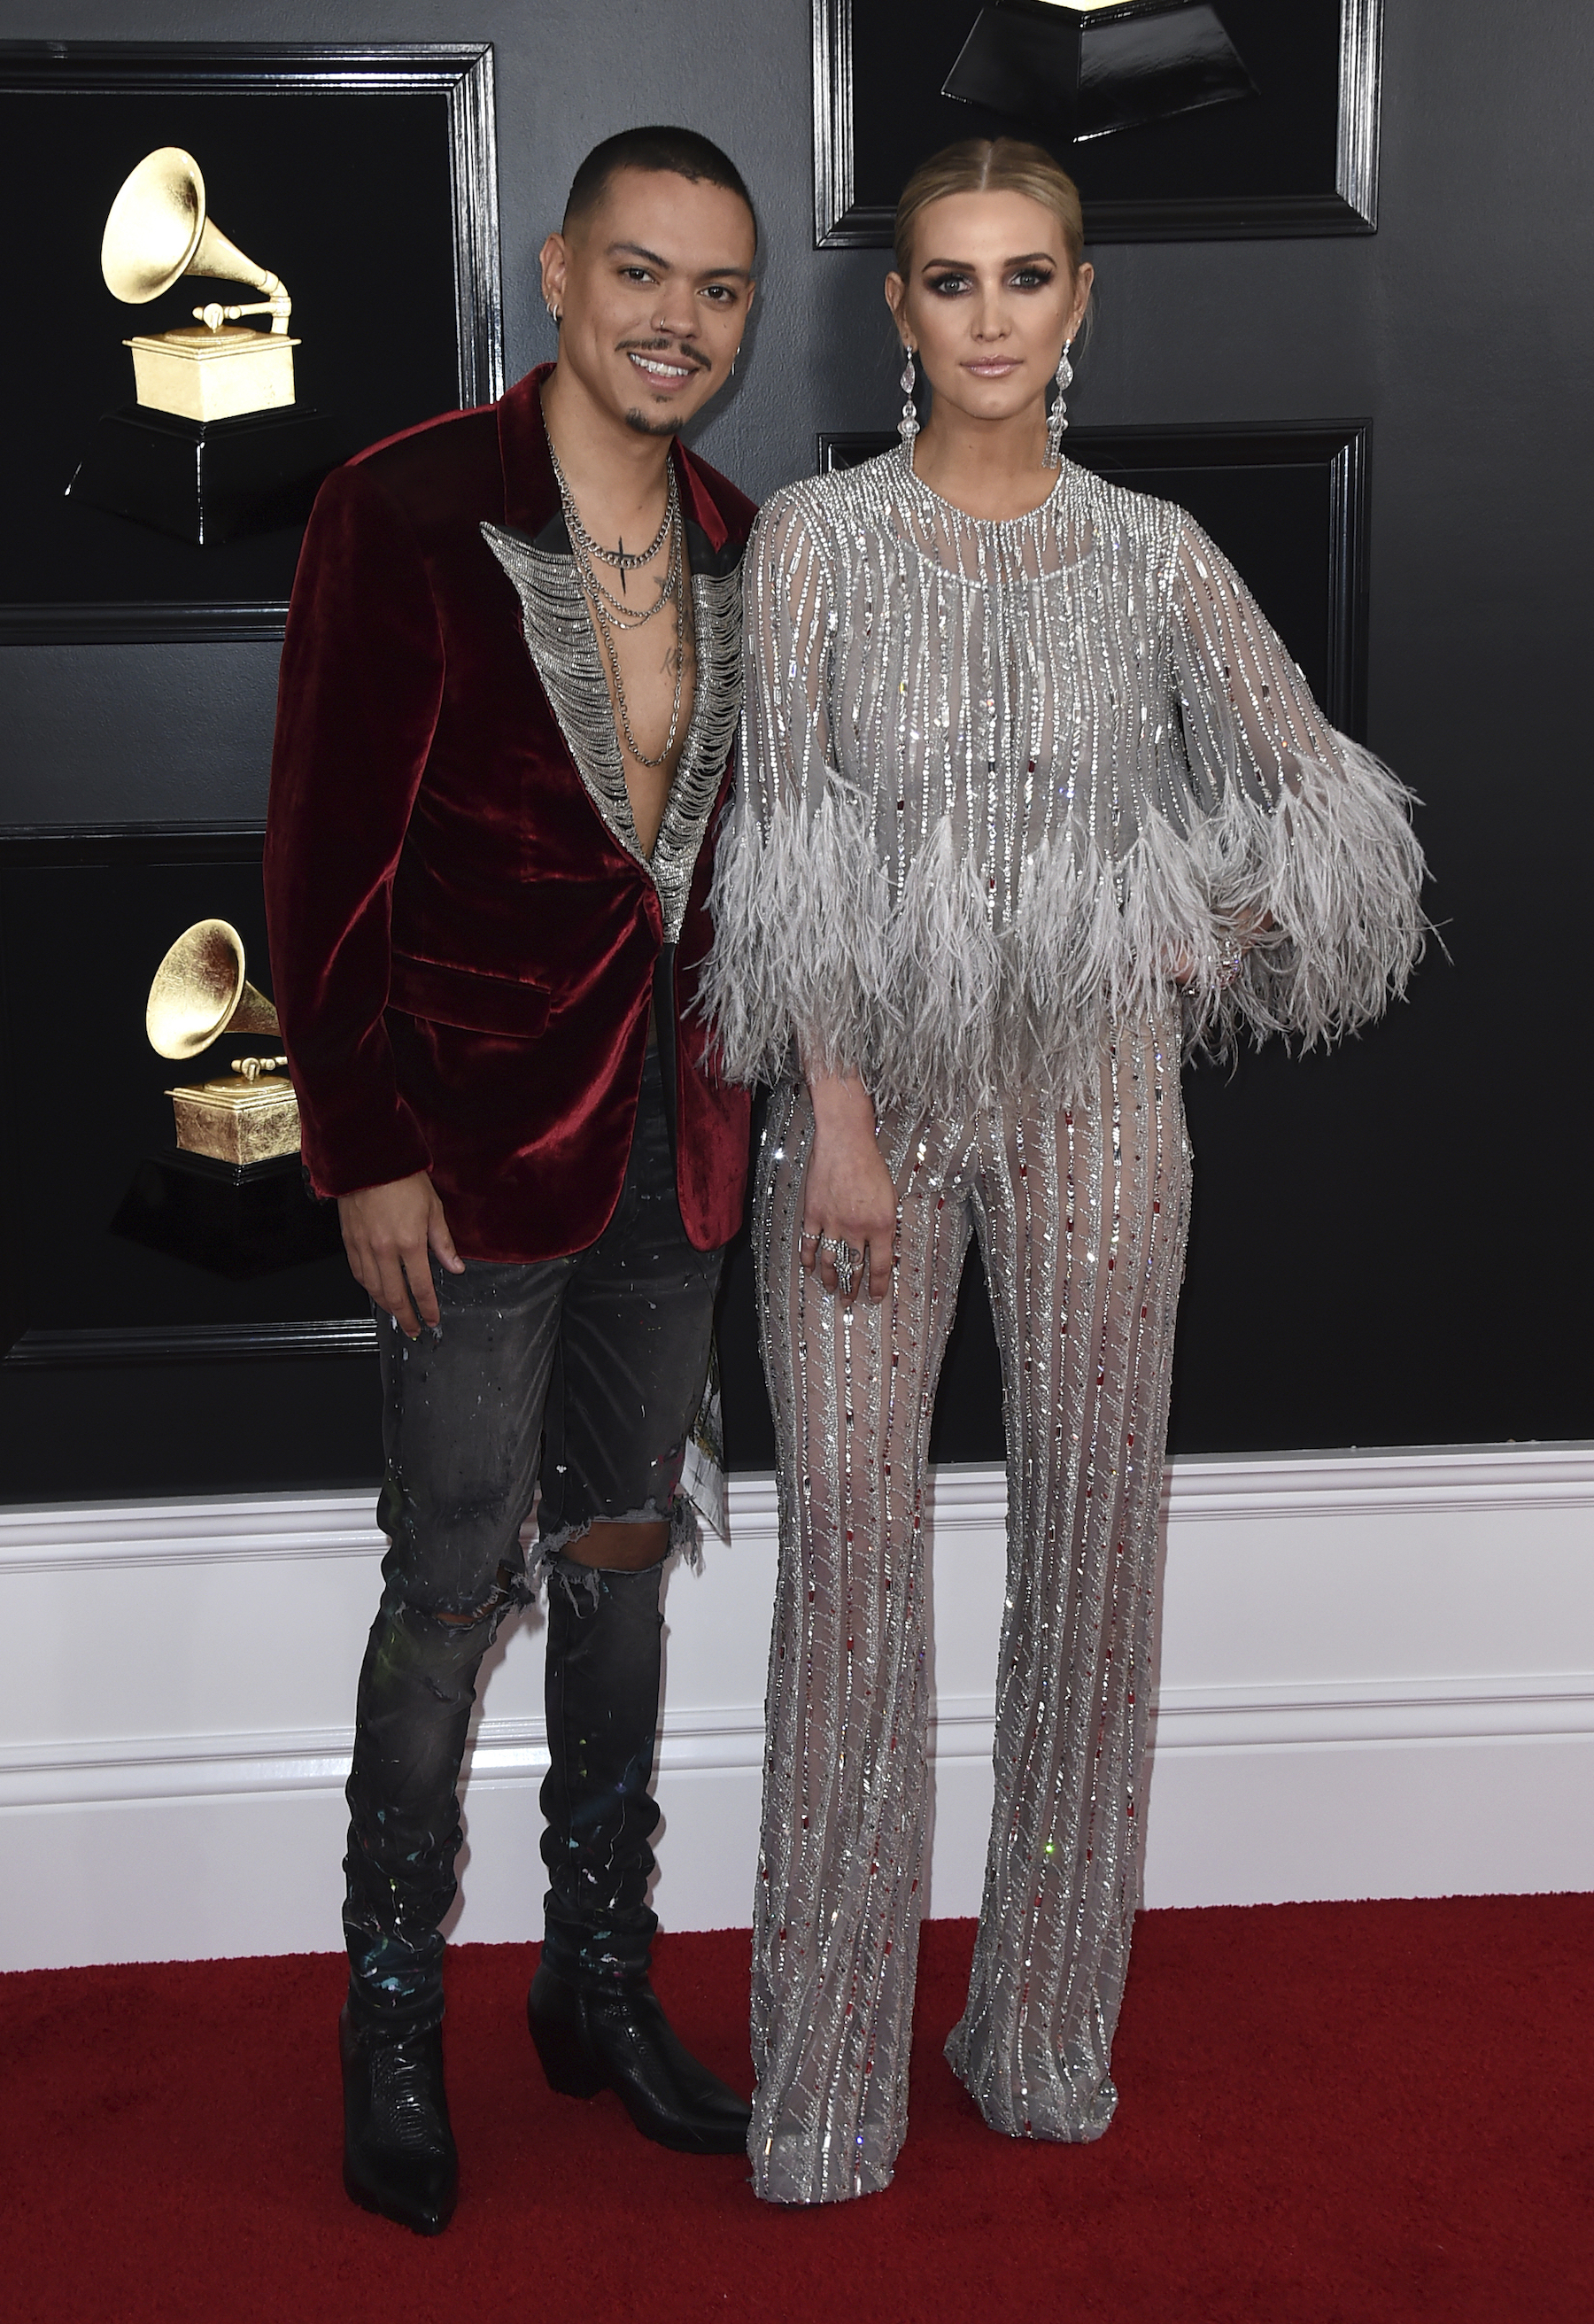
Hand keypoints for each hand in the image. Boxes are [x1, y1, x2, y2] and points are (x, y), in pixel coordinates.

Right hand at [337, 1171, 463, 1335]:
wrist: (370, 1161)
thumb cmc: (403, 1179)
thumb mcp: (433, 1209)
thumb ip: (443, 1243)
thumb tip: (455, 1267)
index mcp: (410, 1243)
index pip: (421, 1287)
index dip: (428, 1308)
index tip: (433, 1320)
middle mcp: (384, 1250)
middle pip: (395, 1295)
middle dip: (407, 1317)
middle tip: (413, 1329)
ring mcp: (364, 1247)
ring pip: (374, 1289)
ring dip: (387, 1306)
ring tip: (397, 1315)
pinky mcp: (349, 1241)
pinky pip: (358, 1273)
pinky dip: (368, 1288)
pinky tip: (376, 1292)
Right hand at [800, 1071, 897, 1304]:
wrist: (846, 1142)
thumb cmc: (871, 1165)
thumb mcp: (890, 1197)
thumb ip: (885, 1225)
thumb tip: (881, 1247)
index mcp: (882, 1226)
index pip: (880, 1267)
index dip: (877, 1286)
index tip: (874, 1297)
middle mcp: (858, 1230)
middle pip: (854, 1268)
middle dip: (853, 1288)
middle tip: (850, 1300)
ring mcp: (833, 1224)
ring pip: (829, 1261)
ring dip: (830, 1279)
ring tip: (832, 1289)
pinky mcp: (814, 1214)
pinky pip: (809, 1244)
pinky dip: (808, 1259)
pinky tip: (809, 1269)